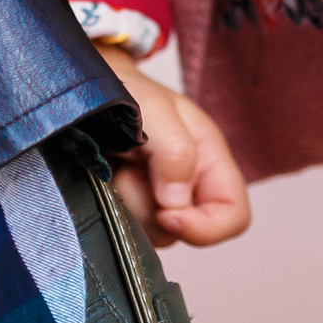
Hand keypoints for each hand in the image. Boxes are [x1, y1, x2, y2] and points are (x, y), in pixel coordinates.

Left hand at [94, 42, 249, 248]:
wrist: (89, 89)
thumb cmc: (129, 91)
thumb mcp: (155, 111)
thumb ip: (174, 151)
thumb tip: (175, 204)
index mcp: (209, 160)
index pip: (234, 216)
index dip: (207, 227)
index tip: (167, 213)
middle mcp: (188, 185)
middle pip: (183, 231)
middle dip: (151, 208)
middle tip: (131, 168)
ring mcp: (156, 199)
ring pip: (150, 232)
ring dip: (128, 203)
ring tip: (119, 165)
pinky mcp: (128, 205)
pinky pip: (125, 225)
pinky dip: (112, 204)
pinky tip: (108, 175)